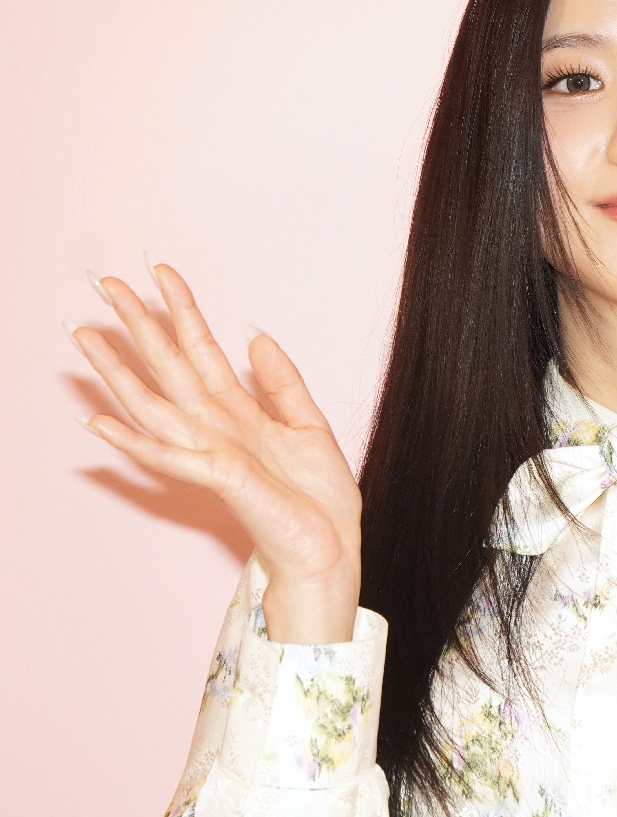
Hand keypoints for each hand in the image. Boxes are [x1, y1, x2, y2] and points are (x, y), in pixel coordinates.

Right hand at [69, 262, 361, 643]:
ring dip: (117, 371)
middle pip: (169, 366)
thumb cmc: (318, 498)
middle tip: (104, 282)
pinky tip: (98, 423)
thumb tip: (255, 334)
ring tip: (85, 336)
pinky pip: (168, 456)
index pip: (203, 349)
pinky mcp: (218, 478)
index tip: (161, 270)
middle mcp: (217, 428)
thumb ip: (282, 381)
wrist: (331, 546)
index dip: (182, 309)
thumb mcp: (309, 425)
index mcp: (240, 412)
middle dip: (139, 325)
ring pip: (153, 403)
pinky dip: (132, 441)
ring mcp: (211, 452)